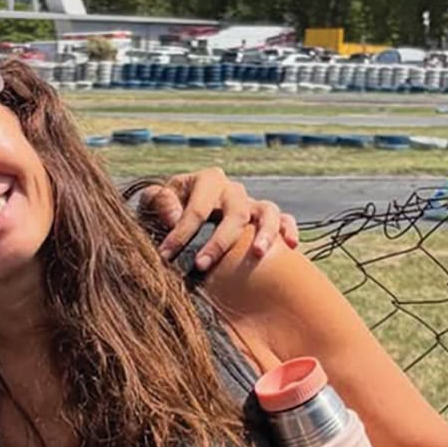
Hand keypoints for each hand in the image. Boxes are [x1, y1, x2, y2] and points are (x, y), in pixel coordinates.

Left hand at [132, 167, 299, 270]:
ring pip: (267, 212)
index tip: (165, 256)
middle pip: (235, 213)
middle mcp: (233, 190)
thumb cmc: (168, 208)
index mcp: (208, 180)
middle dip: (219, 242)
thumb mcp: (156, 201)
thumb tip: (173, 218)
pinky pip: (284, 219)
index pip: (197, 209)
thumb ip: (160, 203)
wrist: (183, 208)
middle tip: (201, 266)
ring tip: (258, 254)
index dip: (180, 233)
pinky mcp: (264, 217)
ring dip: (264, 233)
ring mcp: (252, 203)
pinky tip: (291, 246)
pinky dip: (289, 229)